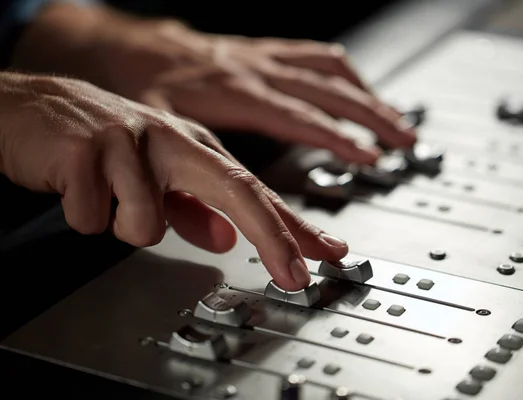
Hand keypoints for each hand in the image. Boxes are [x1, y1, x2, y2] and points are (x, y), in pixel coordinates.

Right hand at [0, 73, 347, 289]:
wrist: (31, 108)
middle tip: (294, 276)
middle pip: (237, 190)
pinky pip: (94, 217)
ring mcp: (131, 142)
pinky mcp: (85, 150)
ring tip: (106, 198)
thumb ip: (193, 209)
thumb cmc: (101, 143)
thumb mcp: (156, 177)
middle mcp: (172, 141)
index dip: (293, 226)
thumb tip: (226, 239)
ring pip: (147, 224)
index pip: (254, 190)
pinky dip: (84, 216)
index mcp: (192, 149)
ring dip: (125, 226)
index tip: (327, 253)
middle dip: (273, 238)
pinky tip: (76, 188)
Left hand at [11, 3, 415, 164]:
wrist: (124, 48)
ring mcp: (262, 60)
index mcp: (233, 94)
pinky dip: (344, 74)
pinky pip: (313, 55)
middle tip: (403, 144)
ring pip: (329, 70)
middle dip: (371, 119)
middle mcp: (256, 73)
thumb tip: (223, 238)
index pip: (297, 120)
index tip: (367, 158)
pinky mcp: (262, 54)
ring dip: (367, 96)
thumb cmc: (139, 90)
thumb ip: (185, 195)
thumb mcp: (155, 142)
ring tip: (395, 122)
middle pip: (327, 93)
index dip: (336, 139)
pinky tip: (357, 89)